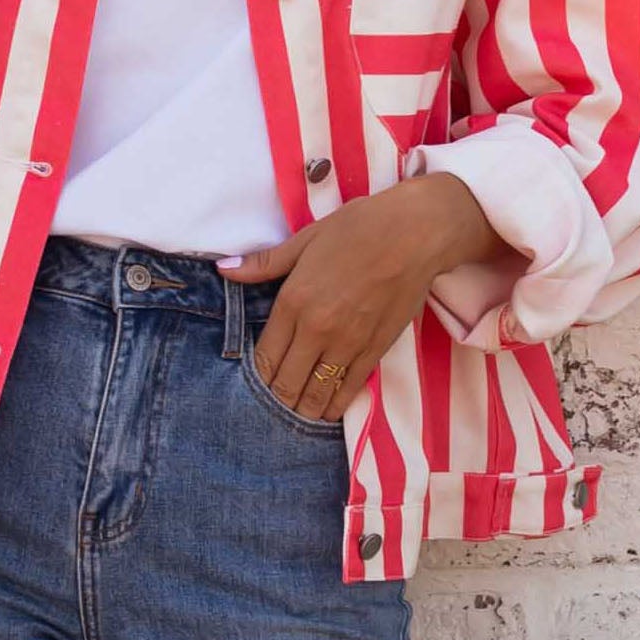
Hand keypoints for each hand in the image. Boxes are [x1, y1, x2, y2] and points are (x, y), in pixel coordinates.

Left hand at [221, 174, 501, 416]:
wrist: (415, 234)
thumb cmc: (359, 228)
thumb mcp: (305, 239)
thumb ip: (264, 263)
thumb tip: (223, 268)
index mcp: (293, 302)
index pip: (264, 358)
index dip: (257, 377)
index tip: (258, 381)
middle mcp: (316, 330)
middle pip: (286, 385)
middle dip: (277, 398)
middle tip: (275, 400)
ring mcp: (347, 345)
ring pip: (315, 396)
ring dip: (303, 409)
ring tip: (298, 411)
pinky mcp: (375, 351)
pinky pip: (348, 391)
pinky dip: (334, 406)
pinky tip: (327, 410)